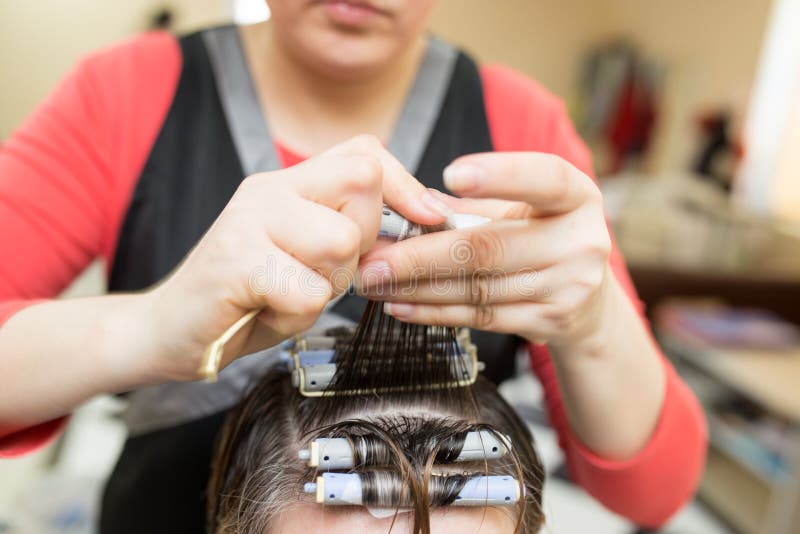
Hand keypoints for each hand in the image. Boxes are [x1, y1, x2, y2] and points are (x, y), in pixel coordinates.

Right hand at [140, 136, 450, 380]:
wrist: (167, 329)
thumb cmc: (248, 297)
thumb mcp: (305, 255)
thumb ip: (348, 233)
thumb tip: (419, 224)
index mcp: (290, 183)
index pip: (364, 153)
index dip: (405, 184)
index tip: (429, 217)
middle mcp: (269, 190)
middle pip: (363, 192)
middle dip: (360, 248)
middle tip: (318, 276)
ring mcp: (248, 222)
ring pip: (341, 243)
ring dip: (328, 286)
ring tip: (289, 295)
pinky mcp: (234, 262)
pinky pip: (309, 293)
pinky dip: (297, 317)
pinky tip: (266, 313)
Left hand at [356, 152, 612, 348]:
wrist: (591, 301)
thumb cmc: (545, 239)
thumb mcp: (524, 209)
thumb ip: (474, 203)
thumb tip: (415, 201)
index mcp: (577, 197)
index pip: (544, 178)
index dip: (499, 175)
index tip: (452, 173)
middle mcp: (581, 241)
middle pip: (488, 247)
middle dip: (420, 255)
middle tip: (374, 258)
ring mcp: (569, 287)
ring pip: (477, 287)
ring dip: (417, 287)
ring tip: (376, 282)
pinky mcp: (549, 322)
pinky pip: (481, 317)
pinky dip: (435, 312)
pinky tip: (401, 305)